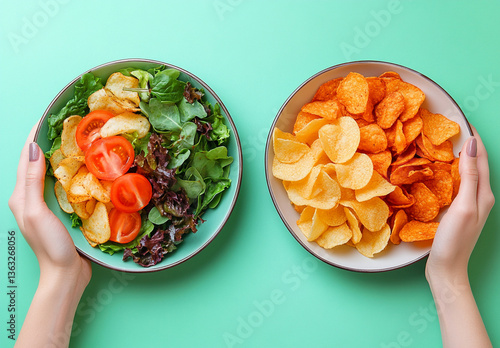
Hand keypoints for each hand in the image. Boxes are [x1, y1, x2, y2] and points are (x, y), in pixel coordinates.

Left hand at [9, 124, 91, 346]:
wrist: (65, 274)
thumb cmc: (50, 244)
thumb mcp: (36, 211)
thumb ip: (33, 181)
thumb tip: (34, 148)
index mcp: (21, 195)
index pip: (26, 157)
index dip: (35, 135)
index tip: (49, 117)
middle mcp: (30, 196)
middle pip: (37, 161)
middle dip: (48, 141)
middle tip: (67, 125)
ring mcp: (45, 203)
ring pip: (51, 171)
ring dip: (59, 154)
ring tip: (75, 140)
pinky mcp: (60, 210)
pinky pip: (63, 184)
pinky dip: (70, 170)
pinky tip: (82, 167)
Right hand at [426, 126, 494, 279]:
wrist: (447, 268)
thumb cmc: (454, 240)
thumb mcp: (463, 205)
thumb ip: (469, 176)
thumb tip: (471, 146)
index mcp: (484, 193)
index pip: (481, 157)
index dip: (473, 137)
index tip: (462, 120)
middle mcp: (480, 196)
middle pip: (477, 163)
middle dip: (467, 143)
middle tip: (451, 127)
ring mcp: (470, 204)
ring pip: (468, 172)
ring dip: (459, 156)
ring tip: (445, 142)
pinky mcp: (459, 210)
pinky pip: (458, 183)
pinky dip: (452, 171)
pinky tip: (440, 169)